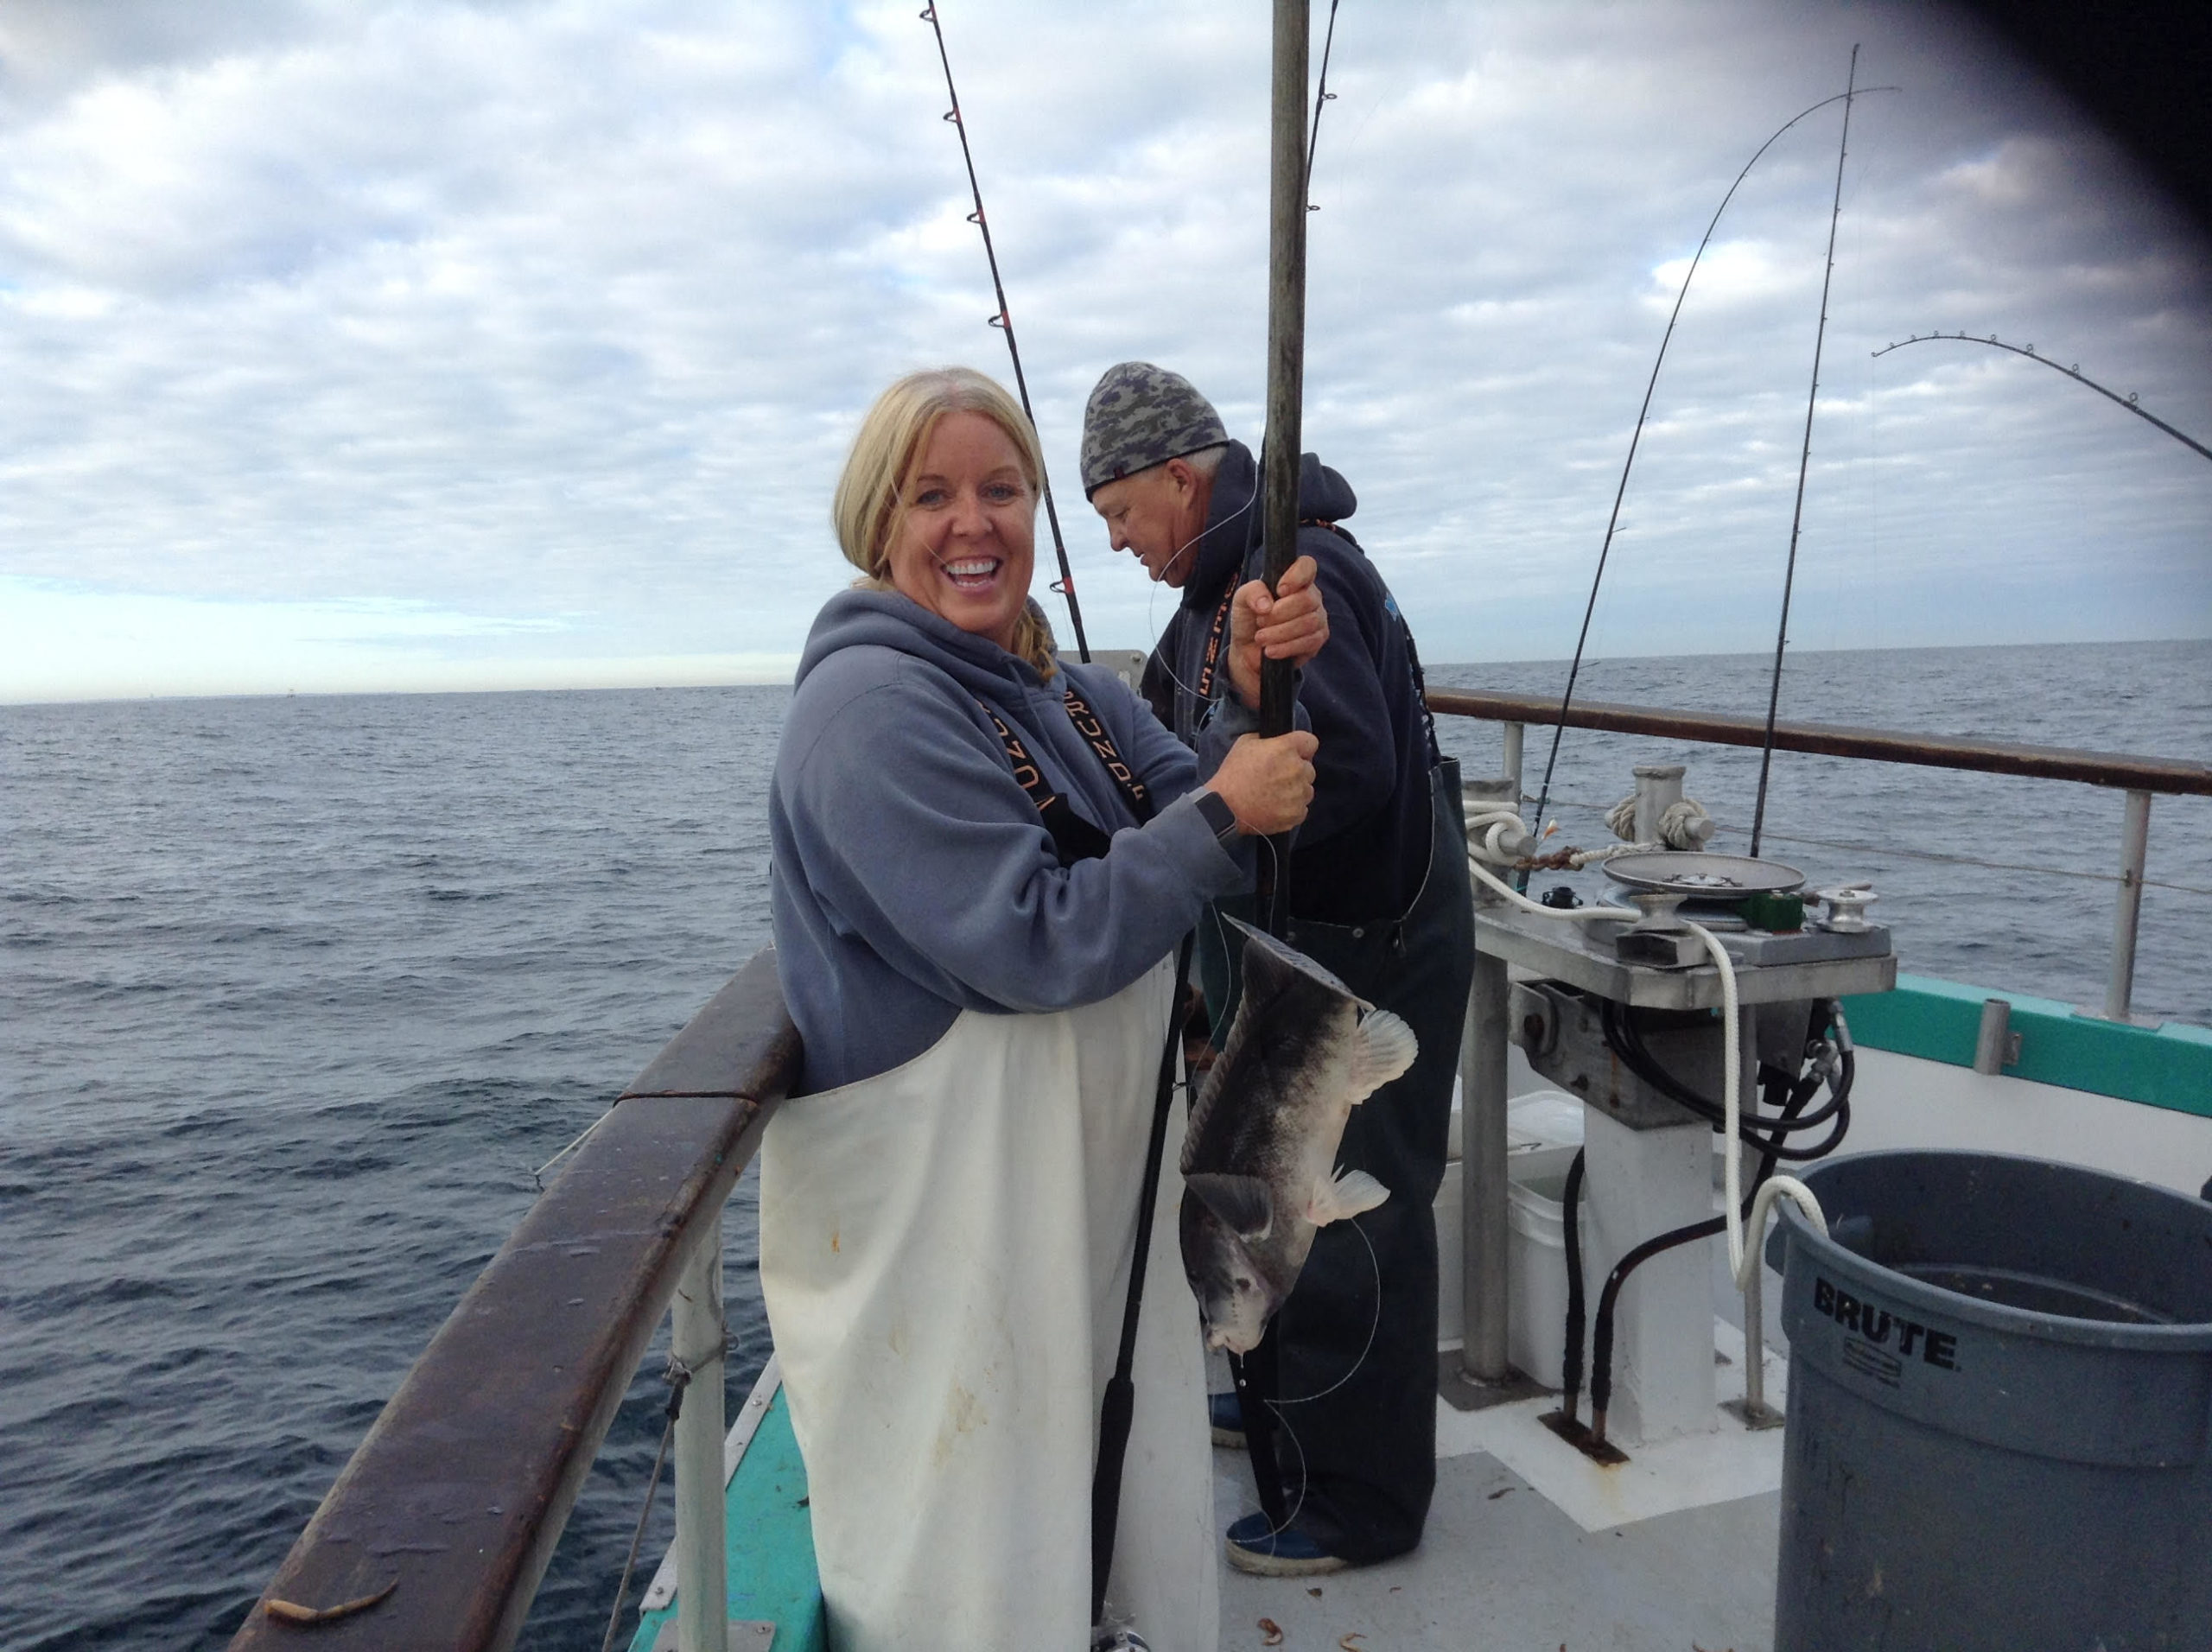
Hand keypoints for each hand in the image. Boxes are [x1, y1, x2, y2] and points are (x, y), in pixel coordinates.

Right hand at [1204, 730, 1318, 836]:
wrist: (1225, 806)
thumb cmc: (1233, 774)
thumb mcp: (1245, 743)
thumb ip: (1266, 739)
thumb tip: (1276, 741)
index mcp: (1286, 748)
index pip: (1310, 742)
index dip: (1302, 748)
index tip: (1293, 754)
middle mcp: (1297, 769)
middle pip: (1309, 768)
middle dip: (1296, 771)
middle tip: (1277, 778)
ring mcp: (1299, 793)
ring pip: (1307, 789)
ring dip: (1296, 791)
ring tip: (1275, 795)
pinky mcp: (1296, 813)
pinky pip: (1302, 808)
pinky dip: (1291, 809)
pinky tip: (1275, 807)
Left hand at [1226, 555, 1327, 709]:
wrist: (1248, 650)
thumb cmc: (1249, 618)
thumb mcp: (1242, 600)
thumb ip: (1252, 592)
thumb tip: (1267, 605)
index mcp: (1294, 580)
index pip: (1307, 566)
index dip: (1296, 576)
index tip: (1279, 590)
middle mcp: (1311, 596)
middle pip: (1307, 599)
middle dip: (1279, 614)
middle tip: (1260, 622)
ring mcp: (1318, 618)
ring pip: (1308, 622)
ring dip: (1279, 632)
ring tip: (1261, 638)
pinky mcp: (1317, 640)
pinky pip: (1309, 642)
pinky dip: (1286, 647)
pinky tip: (1270, 651)